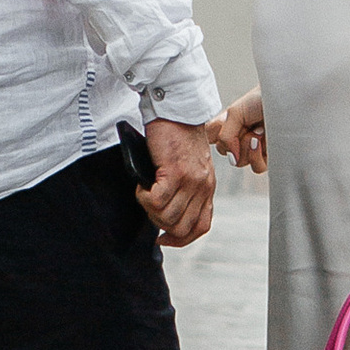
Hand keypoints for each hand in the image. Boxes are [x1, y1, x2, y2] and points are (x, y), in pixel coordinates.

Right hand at [138, 117, 215, 247]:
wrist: (177, 111)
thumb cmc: (178, 135)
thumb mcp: (190, 166)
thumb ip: (185, 188)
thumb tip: (166, 212)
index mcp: (207, 187)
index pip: (200, 227)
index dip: (180, 239)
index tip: (163, 237)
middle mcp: (202, 187)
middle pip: (181, 228)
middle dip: (159, 224)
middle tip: (148, 207)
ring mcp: (191, 181)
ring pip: (167, 217)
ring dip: (149, 210)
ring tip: (144, 192)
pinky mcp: (175, 172)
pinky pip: (156, 201)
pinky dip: (144, 197)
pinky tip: (142, 185)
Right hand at [211, 92, 266, 175]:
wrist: (287, 98)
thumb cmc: (260, 100)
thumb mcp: (234, 113)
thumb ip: (225, 136)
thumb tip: (232, 158)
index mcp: (228, 125)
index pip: (210, 138)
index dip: (213, 136)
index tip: (221, 127)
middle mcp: (239, 138)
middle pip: (225, 153)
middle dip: (234, 140)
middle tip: (246, 126)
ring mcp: (254, 148)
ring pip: (239, 162)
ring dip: (246, 146)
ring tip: (257, 131)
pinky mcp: (269, 157)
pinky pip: (256, 167)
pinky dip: (257, 155)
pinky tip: (262, 139)